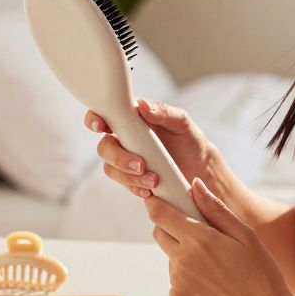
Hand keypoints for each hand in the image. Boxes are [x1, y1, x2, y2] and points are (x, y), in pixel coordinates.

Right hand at [86, 99, 217, 198]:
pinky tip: (149, 189)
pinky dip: (135, 187)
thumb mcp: (182, 122)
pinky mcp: (132, 178)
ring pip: (111, 168)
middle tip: (141, 165)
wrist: (200, 167)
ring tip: (153, 180)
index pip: (104, 115)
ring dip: (128, 176)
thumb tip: (143, 106)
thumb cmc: (189, 139)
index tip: (101, 127)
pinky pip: (124, 184)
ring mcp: (126, 160)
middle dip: (119, 158)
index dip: (95, 119)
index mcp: (132, 119)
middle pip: (104, 147)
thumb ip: (164, 112)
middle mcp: (125, 139)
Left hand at [147, 177, 294, 295]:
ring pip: (169, 256)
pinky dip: (187, 274)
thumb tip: (195, 185)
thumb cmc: (261, 275)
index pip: (161, 214)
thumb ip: (216, 209)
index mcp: (200, 240)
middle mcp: (183, 261)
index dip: (157, 203)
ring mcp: (178, 283)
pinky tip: (212, 280)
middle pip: (159, 232)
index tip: (160, 198)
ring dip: (182, 252)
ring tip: (215, 263)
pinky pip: (175, 277)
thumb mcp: (245, 235)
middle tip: (199, 231)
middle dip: (172, 226)